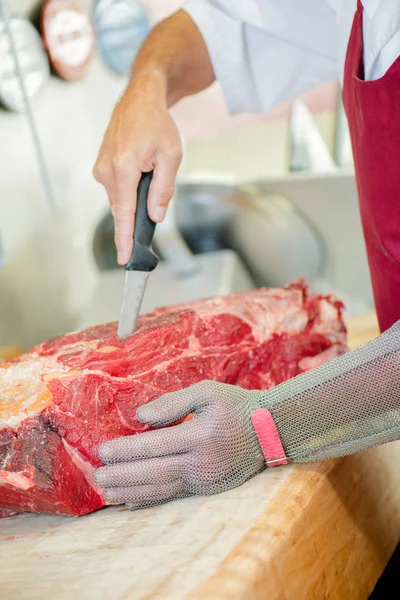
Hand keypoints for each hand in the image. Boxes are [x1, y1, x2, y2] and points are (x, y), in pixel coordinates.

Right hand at [93, 73, 181, 264]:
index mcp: (124, 167)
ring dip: (134, 199)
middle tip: (151, 212)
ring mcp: (101, 168)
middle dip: (134, 220)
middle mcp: (107, 170)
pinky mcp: (100, 168)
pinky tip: (139, 176)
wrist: (140, 101)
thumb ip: (163, 189)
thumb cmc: (157, 124)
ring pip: (120, 200)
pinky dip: (128, 191)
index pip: (125, 212)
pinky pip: (116, 190)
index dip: (125, 238)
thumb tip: (155, 215)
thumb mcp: (171, 156)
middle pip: (122, 209)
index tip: (124, 257)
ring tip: (149, 174)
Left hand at [94, 381, 264, 509]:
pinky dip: (151, 500)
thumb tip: (140, 417)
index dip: (127, 450)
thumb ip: (173, 403)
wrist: (270, 430)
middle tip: (97, 476)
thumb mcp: (207, 392)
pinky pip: (174, 496)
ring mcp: (205, 480)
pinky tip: (133, 503)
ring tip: (107, 493)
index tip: (103, 451)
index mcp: (200, 435)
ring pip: (161, 488)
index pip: (155, 445)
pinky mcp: (208, 489)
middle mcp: (201, 462)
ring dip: (131, 492)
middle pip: (153, 472)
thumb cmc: (236, 406)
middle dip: (122, 475)